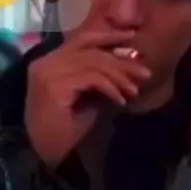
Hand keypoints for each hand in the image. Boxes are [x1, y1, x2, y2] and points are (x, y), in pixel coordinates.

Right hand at [24, 30, 151, 166]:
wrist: (45, 153)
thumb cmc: (65, 128)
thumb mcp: (87, 96)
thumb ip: (100, 77)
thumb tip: (128, 64)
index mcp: (50, 60)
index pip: (82, 38)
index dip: (109, 36)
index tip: (132, 38)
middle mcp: (46, 62)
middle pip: (91, 51)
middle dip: (121, 61)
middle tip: (144, 73)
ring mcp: (48, 72)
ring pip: (93, 63)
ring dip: (119, 77)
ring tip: (134, 90)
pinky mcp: (54, 85)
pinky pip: (91, 78)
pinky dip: (110, 88)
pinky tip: (120, 100)